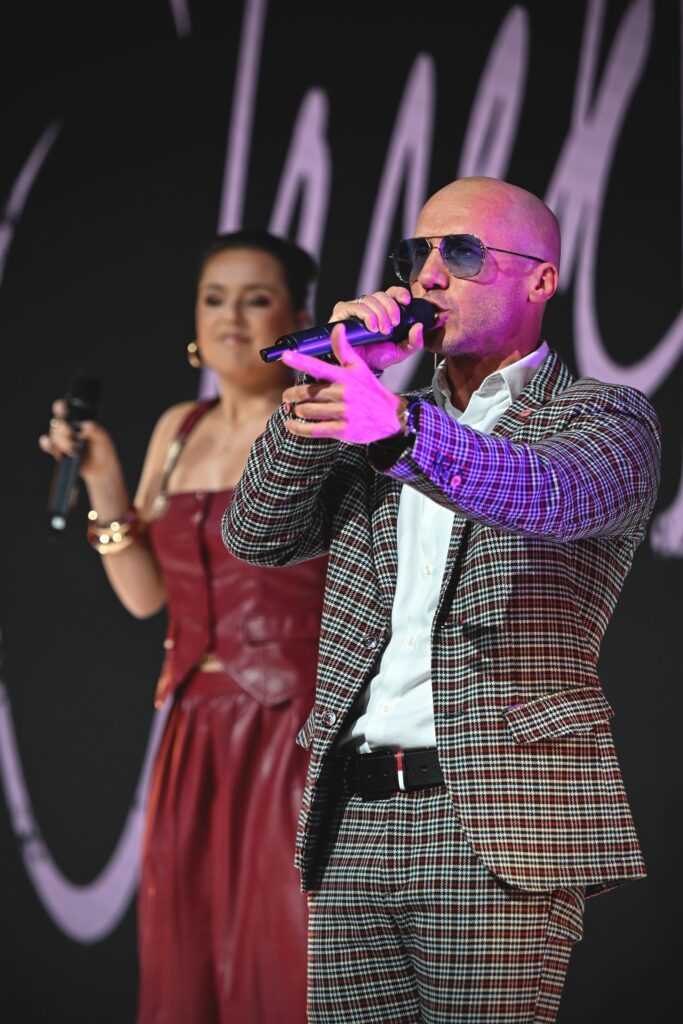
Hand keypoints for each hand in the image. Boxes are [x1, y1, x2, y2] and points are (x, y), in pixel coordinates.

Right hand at [38, 398, 120, 481]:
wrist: (101, 469)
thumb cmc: (103, 451)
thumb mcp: (103, 438)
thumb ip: (94, 429)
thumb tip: (84, 426)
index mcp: (78, 420)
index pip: (65, 409)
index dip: (60, 407)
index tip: (63, 411)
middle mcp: (67, 428)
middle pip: (57, 422)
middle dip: (63, 428)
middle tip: (71, 434)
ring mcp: (61, 440)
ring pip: (53, 433)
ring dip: (61, 440)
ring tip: (73, 448)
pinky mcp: (58, 451)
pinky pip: (47, 444)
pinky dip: (48, 444)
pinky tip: (54, 446)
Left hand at [281, 323, 413, 443]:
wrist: (390, 416)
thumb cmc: (370, 390)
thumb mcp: (359, 368)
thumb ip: (344, 349)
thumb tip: (337, 327)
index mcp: (344, 377)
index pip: (318, 366)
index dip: (300, 360)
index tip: (285, 355)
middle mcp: (343, 393)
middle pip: (307, 392)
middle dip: (291, 394)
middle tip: (287, 396)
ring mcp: (343, 412)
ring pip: (307, 411)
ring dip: (297, 411)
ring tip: (295, 410)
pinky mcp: (343, 430)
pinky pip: (313, 430)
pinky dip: (298, 428)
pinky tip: (291, 425)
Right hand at [328, 286, 423, 371]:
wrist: (358, 368)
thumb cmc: (375, 358)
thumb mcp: (400, 351)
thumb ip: (414, 341)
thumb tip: (419, 326)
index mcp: (382, 310)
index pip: (392, 293)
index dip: (400, 293)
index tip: (406, 301)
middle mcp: (368, 307)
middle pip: (381, 295)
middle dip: (390, 309)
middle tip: (393, 326)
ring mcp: (354, 308)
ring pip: (370, 300)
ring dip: (379, 315)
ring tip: (381, 332)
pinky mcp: (341, 312)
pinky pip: (356, 306)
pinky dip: (367, 315)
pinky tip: (371, 328)